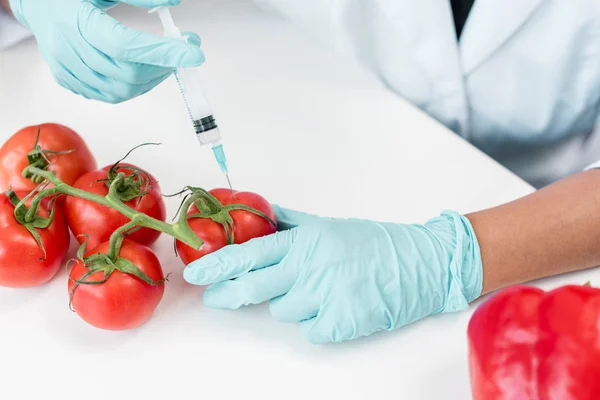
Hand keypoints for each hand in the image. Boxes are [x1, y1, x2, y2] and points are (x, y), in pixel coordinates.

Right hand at [9, 0, 203, 102]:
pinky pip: (107, 95)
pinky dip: (132, 88)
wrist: (35, 4)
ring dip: (151, 80)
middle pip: (126, 73)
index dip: (163, 53)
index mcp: (77, 21)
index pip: (127, 46)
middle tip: (182, 53)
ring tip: (165, 63)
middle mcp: (69, 49)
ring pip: (120, 91)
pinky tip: (142, 72)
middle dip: (162, 67)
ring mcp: (67, 69)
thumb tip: (173, 1)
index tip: (193, 53)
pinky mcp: (68, 80)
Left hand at [184, 206, 482, 343]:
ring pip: (283, 310)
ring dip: (293, 303)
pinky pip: (310, 329)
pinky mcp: (340, 322)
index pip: (249, 253)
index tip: (195, 273)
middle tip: (216, 298)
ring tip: (319, 289)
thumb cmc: (372, 243)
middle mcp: (309, 267)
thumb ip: (290, 222)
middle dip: (229, 294)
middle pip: (253, 287)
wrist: (417, 263)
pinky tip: (335, 305)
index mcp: (304, 241)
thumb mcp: (328, 225)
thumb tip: (261, 212)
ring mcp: (324, 296)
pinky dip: (318, 321)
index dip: (218, 265)